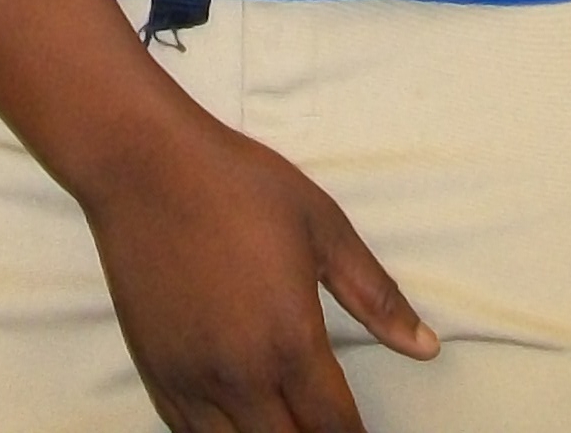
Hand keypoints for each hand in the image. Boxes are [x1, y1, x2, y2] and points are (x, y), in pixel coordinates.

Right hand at [79, 107, 433, 432]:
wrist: (144, 164)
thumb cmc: (237, 185)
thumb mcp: (323, 226)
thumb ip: (375, 295)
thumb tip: (426, 346)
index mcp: (291, 341)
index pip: (334, 428)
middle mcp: (241, 375)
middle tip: (326, 424)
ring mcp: (192, 378)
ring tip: (286, 424)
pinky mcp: (156, 371)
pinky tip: (238, 424)